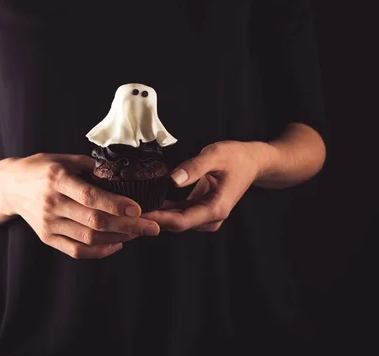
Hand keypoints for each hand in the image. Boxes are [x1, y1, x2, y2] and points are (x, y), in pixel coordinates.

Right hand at [2, 153, 159, 258]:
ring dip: (118, 238)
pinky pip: (77, 250)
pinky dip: (100, 251)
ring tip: (138, 233)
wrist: (8, 187)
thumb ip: (91, 167)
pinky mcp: (47, 238)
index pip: (90, 196)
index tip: (139, 209)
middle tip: (152, 227)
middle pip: (94, 221)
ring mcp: (48, 224)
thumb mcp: (63, 159)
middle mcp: (52, 203)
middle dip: (128, 226)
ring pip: (88, 238)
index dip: (116, 204)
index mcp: (57, 179)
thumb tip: (122, 174)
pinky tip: (117, 244)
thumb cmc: (41, 168)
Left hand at [142, 141, 262, 232]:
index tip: (136, 215)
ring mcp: (206, 216)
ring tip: (130, 208)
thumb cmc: (236, 157)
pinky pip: (178, 213)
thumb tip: (173, 179)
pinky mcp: (200, 209)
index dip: (158, 219)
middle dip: (151, 220)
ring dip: (155, 215)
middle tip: (126, 213)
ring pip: (175, 220)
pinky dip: (163, 208)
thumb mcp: (215, 155)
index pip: (181, 221)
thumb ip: (194, 167)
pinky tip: (145, 201)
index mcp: (215, 209)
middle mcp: (210, 218)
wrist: (252, 161)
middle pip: (175, 224)